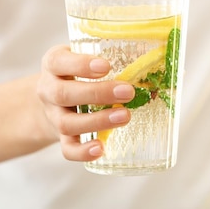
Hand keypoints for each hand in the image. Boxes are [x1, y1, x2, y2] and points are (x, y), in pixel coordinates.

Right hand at [37, 45, 134, 161]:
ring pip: (67, 123)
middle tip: (128, 92)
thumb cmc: (78, 73)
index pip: (59, 62)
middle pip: (64, 94)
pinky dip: (82, 152)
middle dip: (98, 94)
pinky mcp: (61, 137)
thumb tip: (161, 61)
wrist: (52, 99)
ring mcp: (54, 116)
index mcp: (54, 64)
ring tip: (125, 116)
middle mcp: (48, 90)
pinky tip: (101, 148)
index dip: (81, 65)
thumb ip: (112, 55)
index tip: (106, 66)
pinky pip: (67, 149)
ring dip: (97, 121)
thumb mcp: (85, 57)